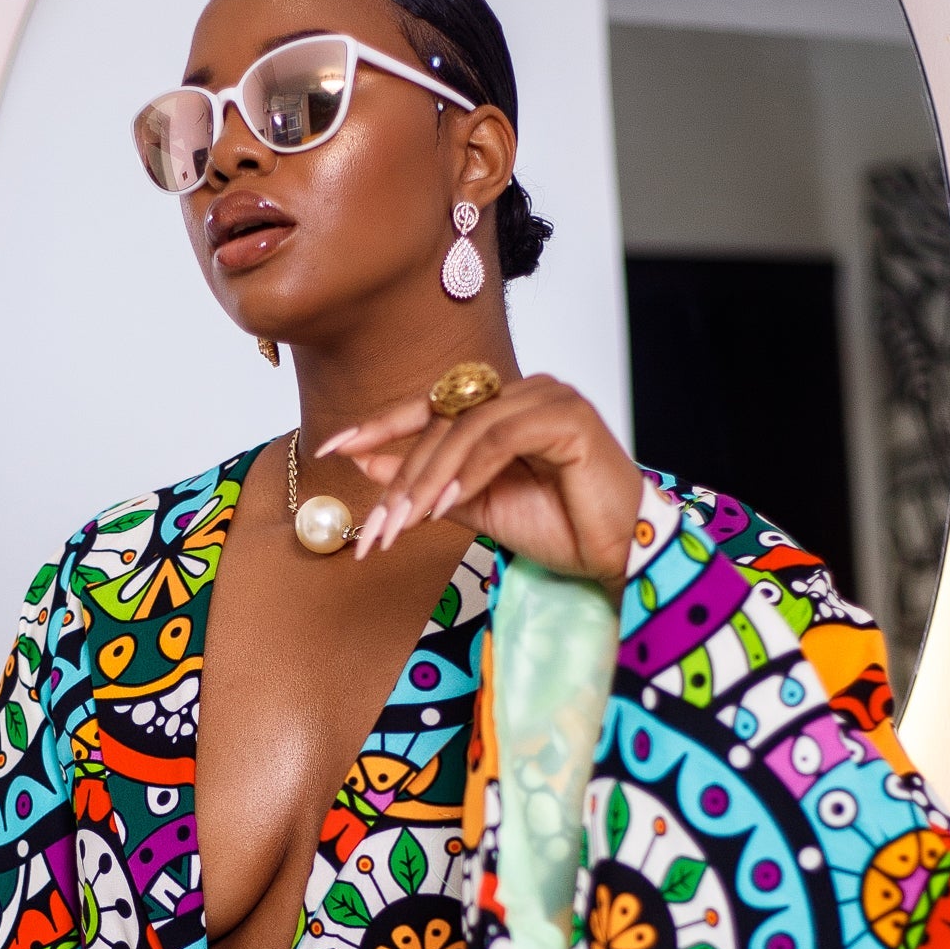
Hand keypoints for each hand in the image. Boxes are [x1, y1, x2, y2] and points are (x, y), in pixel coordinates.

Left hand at [320, 374, 645, 592]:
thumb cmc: (559, 529)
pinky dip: (466, 472)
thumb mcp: (474, 506)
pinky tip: (444, 506)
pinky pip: (500, 438)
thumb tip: (366, 464)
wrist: (615, 557)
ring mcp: (548, 397)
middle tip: (375, 525)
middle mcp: (524, 391)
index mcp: (502, 405)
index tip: (334, 448)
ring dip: (427, 479)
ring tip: (403, 524)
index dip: (379, 425)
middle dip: (401, 473)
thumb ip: (426, 484)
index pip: (431, 407)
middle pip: (442, 418)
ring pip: (466, 428)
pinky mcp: (568, 416)